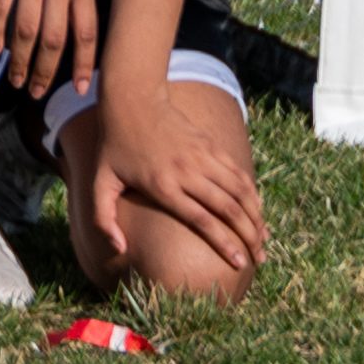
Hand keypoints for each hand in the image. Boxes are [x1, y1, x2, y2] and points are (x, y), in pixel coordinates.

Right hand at [0, 0, 100, 97]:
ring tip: (16, 81)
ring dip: (21, 61)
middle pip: (55, 38)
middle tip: (37, 93)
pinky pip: (1, 7)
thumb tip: (76, 37)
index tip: (81, 90)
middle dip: (47, 72)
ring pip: (27, 29)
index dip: (84, 64)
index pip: (88, 33)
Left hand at [75, 84, 269, 283]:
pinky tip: (257, 210)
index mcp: (163, 186)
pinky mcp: (210, 145)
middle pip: (228, 209)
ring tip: (263, 239)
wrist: (132, 101)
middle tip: (259, 258)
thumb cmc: (114, 146)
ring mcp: (201, 156)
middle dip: (248, 236)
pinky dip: (251, 192)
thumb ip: (103, 218)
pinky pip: (237, 172)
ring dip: (256, 217)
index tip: (239, 263)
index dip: (224, 244)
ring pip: (239, 191)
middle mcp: (186, 172)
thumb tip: (120, 249)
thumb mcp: (100, 182)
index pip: (202, 220)